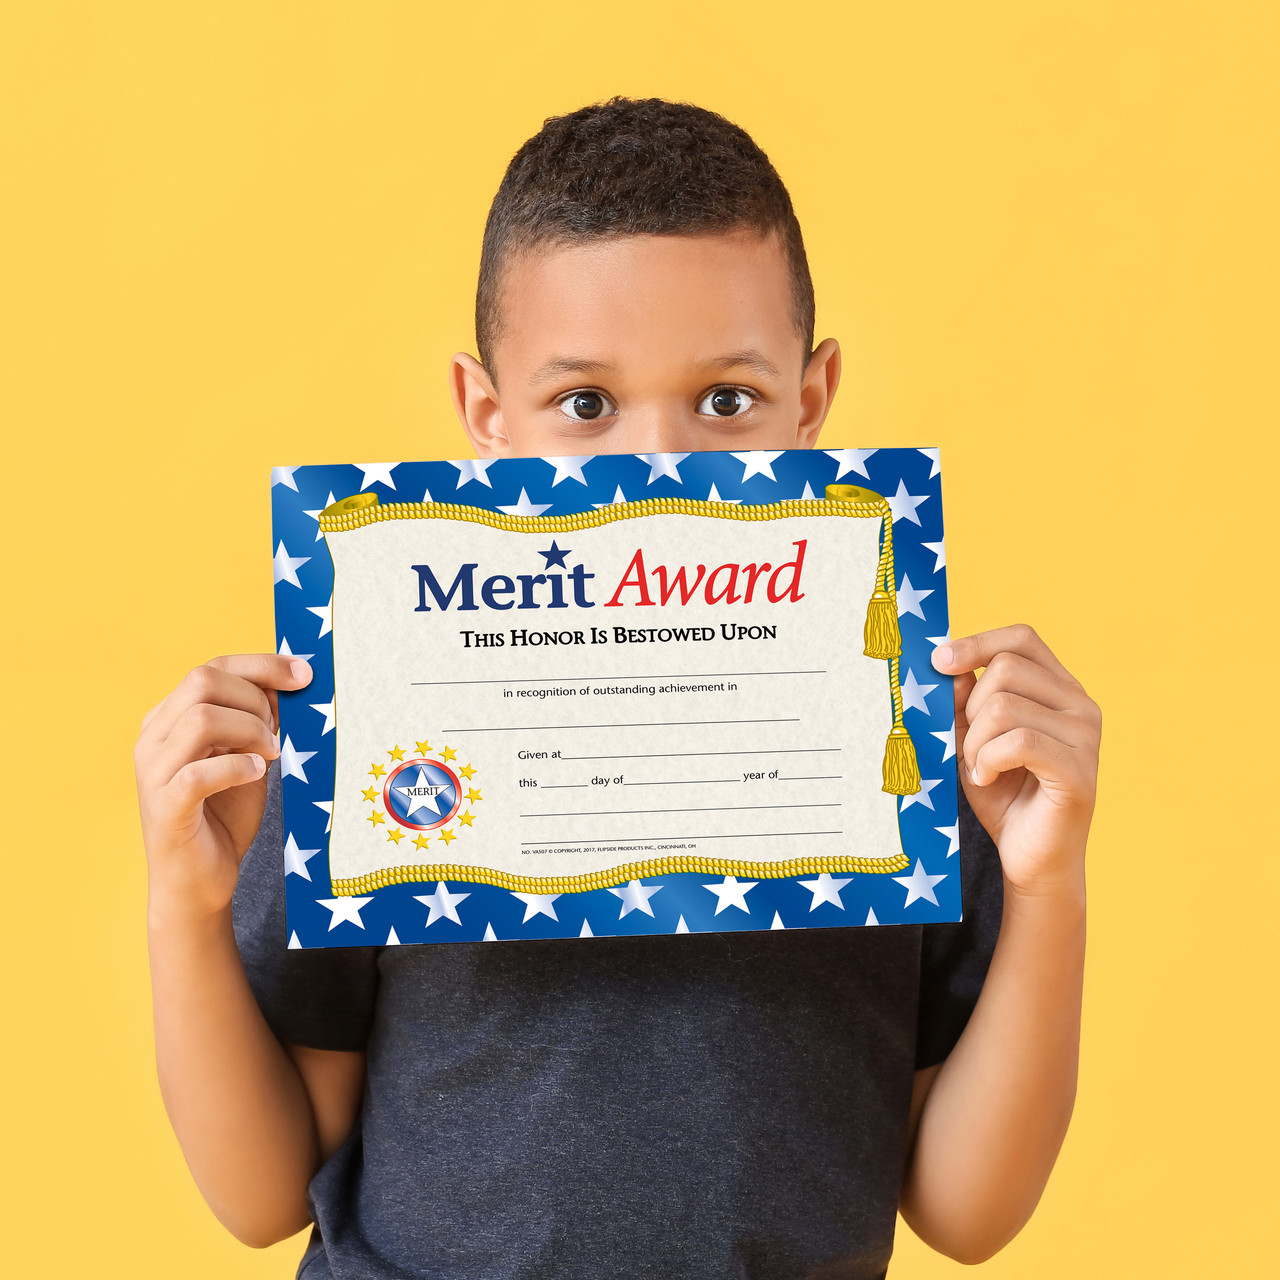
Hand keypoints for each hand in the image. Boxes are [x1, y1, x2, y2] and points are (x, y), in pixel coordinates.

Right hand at [135, 654, 312, 923]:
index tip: (305, 674)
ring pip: (201, 719)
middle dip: (255, 698)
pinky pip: (197, 773)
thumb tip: (291, 682)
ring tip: (270, 756)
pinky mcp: (164, 808)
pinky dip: (236, 768)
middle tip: (278, 733)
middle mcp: (153, 738)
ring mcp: (153, 773)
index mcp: (169, 718)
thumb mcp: (248, 755)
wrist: (198, 883)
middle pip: (202, 680)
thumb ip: (258, 720)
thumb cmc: (225, 814)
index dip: (262, 665)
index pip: (212, 667)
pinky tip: (256, 775)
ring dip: (249, 731)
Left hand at [932, 625, 1099, 895]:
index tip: (938, 662)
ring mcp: (1086, 736)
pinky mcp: (1079, 770)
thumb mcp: (972, 738)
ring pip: (1003, 706)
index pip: (1022, 639)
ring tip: (980, 769)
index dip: (977, 643)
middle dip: (970, 708)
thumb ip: (963, 701)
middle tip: (970, 747)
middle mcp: (1081, 705)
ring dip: (975, 742)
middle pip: (1005, 669)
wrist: (1030, 858)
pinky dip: (988, 761)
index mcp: (1060, 689)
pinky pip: (1018, 742)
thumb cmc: (1002, 793)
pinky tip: (987, 780)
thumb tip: (946, 664)